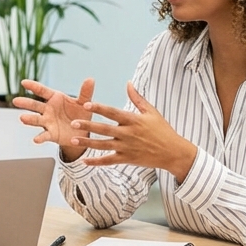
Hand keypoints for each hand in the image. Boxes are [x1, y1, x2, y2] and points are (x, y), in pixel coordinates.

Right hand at [11, 78, 95, 160]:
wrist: (82, 132)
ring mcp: (48, 122)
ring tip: (22, 118)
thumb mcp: (84, 103)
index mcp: (55, 99)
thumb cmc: (80, 114)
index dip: (33, 86)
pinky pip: (44, 135)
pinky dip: (40, 137)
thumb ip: (85, 92)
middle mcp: (48, 110)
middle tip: (16, 101)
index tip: (24, 82)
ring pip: (36, 120)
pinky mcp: (51, 134)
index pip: (42, 91)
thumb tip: (90, 79)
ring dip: (29, 119)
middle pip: (35, 105)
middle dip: (26, 103)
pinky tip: (36, 139)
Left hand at [70, 83, 197, 181]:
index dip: (99, 108)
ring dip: (87, 143)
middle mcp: (128, 134)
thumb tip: (128, 83)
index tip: (85, 105)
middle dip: (88, 126)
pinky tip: (84, 161)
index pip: (113, 113)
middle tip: (73, 123)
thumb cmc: (163, 130)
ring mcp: (127, 148)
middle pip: (104, 129)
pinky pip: (108, 161)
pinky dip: (96, 162)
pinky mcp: (127, 159)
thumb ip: (137, 98)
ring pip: (103, 145)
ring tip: (72, 140)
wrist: (173, 152)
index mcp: (133, 120)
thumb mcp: (152, 112)